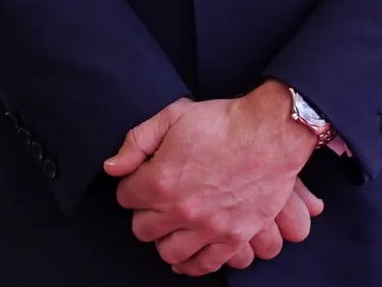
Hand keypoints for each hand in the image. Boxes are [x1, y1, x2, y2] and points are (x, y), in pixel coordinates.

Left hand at [104, 84, 321, 274]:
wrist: (269, 132)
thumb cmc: (221, 121)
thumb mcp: (172, 116)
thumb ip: (136, 142)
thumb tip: (112, 167)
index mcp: (160, 180)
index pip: (126, 197)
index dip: (132, 186)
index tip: (142, 179)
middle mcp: (181, 210)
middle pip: (143, 229)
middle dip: (145, 214)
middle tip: (156, 202)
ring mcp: (208, 227)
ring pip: (169, 252)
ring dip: (165, 239)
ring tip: (171, 226)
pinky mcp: (233, 237)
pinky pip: (204, 264)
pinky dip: (191, 263)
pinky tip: (187, 254)